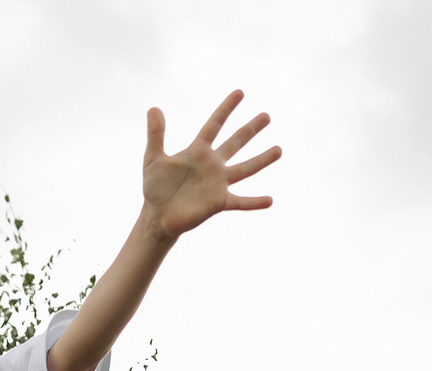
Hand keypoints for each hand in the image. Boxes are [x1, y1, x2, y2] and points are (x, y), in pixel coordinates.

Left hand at [140, 91, 279, 240]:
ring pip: (245, 169)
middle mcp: (212, 165)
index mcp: (198, 151)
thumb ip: (156, 134)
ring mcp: (218, 183)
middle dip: (251, 129)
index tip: (240, 93)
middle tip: (266, 116)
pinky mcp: (219, 202)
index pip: (214, 125)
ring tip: (279, 149)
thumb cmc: (155, 188)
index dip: (226, 109)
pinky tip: (270, 200)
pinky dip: (255, 202)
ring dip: (262, 160)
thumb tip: (154, 108)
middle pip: (235, 142)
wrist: (157, 216)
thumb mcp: (153, 158)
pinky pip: (241, 202)